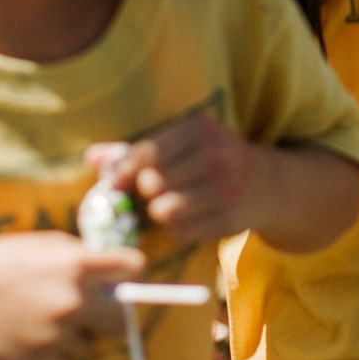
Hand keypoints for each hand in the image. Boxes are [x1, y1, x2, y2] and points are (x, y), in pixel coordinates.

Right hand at [0, 231, 145, 359]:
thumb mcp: (42, 246)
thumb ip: (81, 258)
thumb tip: (115, 273)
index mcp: (75, 265)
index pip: (132, 268)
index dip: (131, 271)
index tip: (126, 274)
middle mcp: (71, 302)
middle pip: (121, 321)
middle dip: (111, 317)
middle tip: (92, 311)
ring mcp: (56, 337)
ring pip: (88, 345)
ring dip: (74, 336)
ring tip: (38, 317)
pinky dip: (52, 353)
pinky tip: (26, 334)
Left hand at [117, 115, 263, 243]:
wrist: (267, 183)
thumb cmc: (210, 159)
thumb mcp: (181, 143)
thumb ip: (135, 150)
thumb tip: (91, 158)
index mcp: (202, 128)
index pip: (147, 151)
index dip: (125, 170)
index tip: (117, 181)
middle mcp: (218, 155)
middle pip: (152, 182)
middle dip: (147, 190)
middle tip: (156, 189)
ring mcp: (227, 188)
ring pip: (164, 210)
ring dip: (160, 211)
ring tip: (172, 203)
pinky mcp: (231, 219)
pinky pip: (182, 232)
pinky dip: (178, 228)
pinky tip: (190, 217)